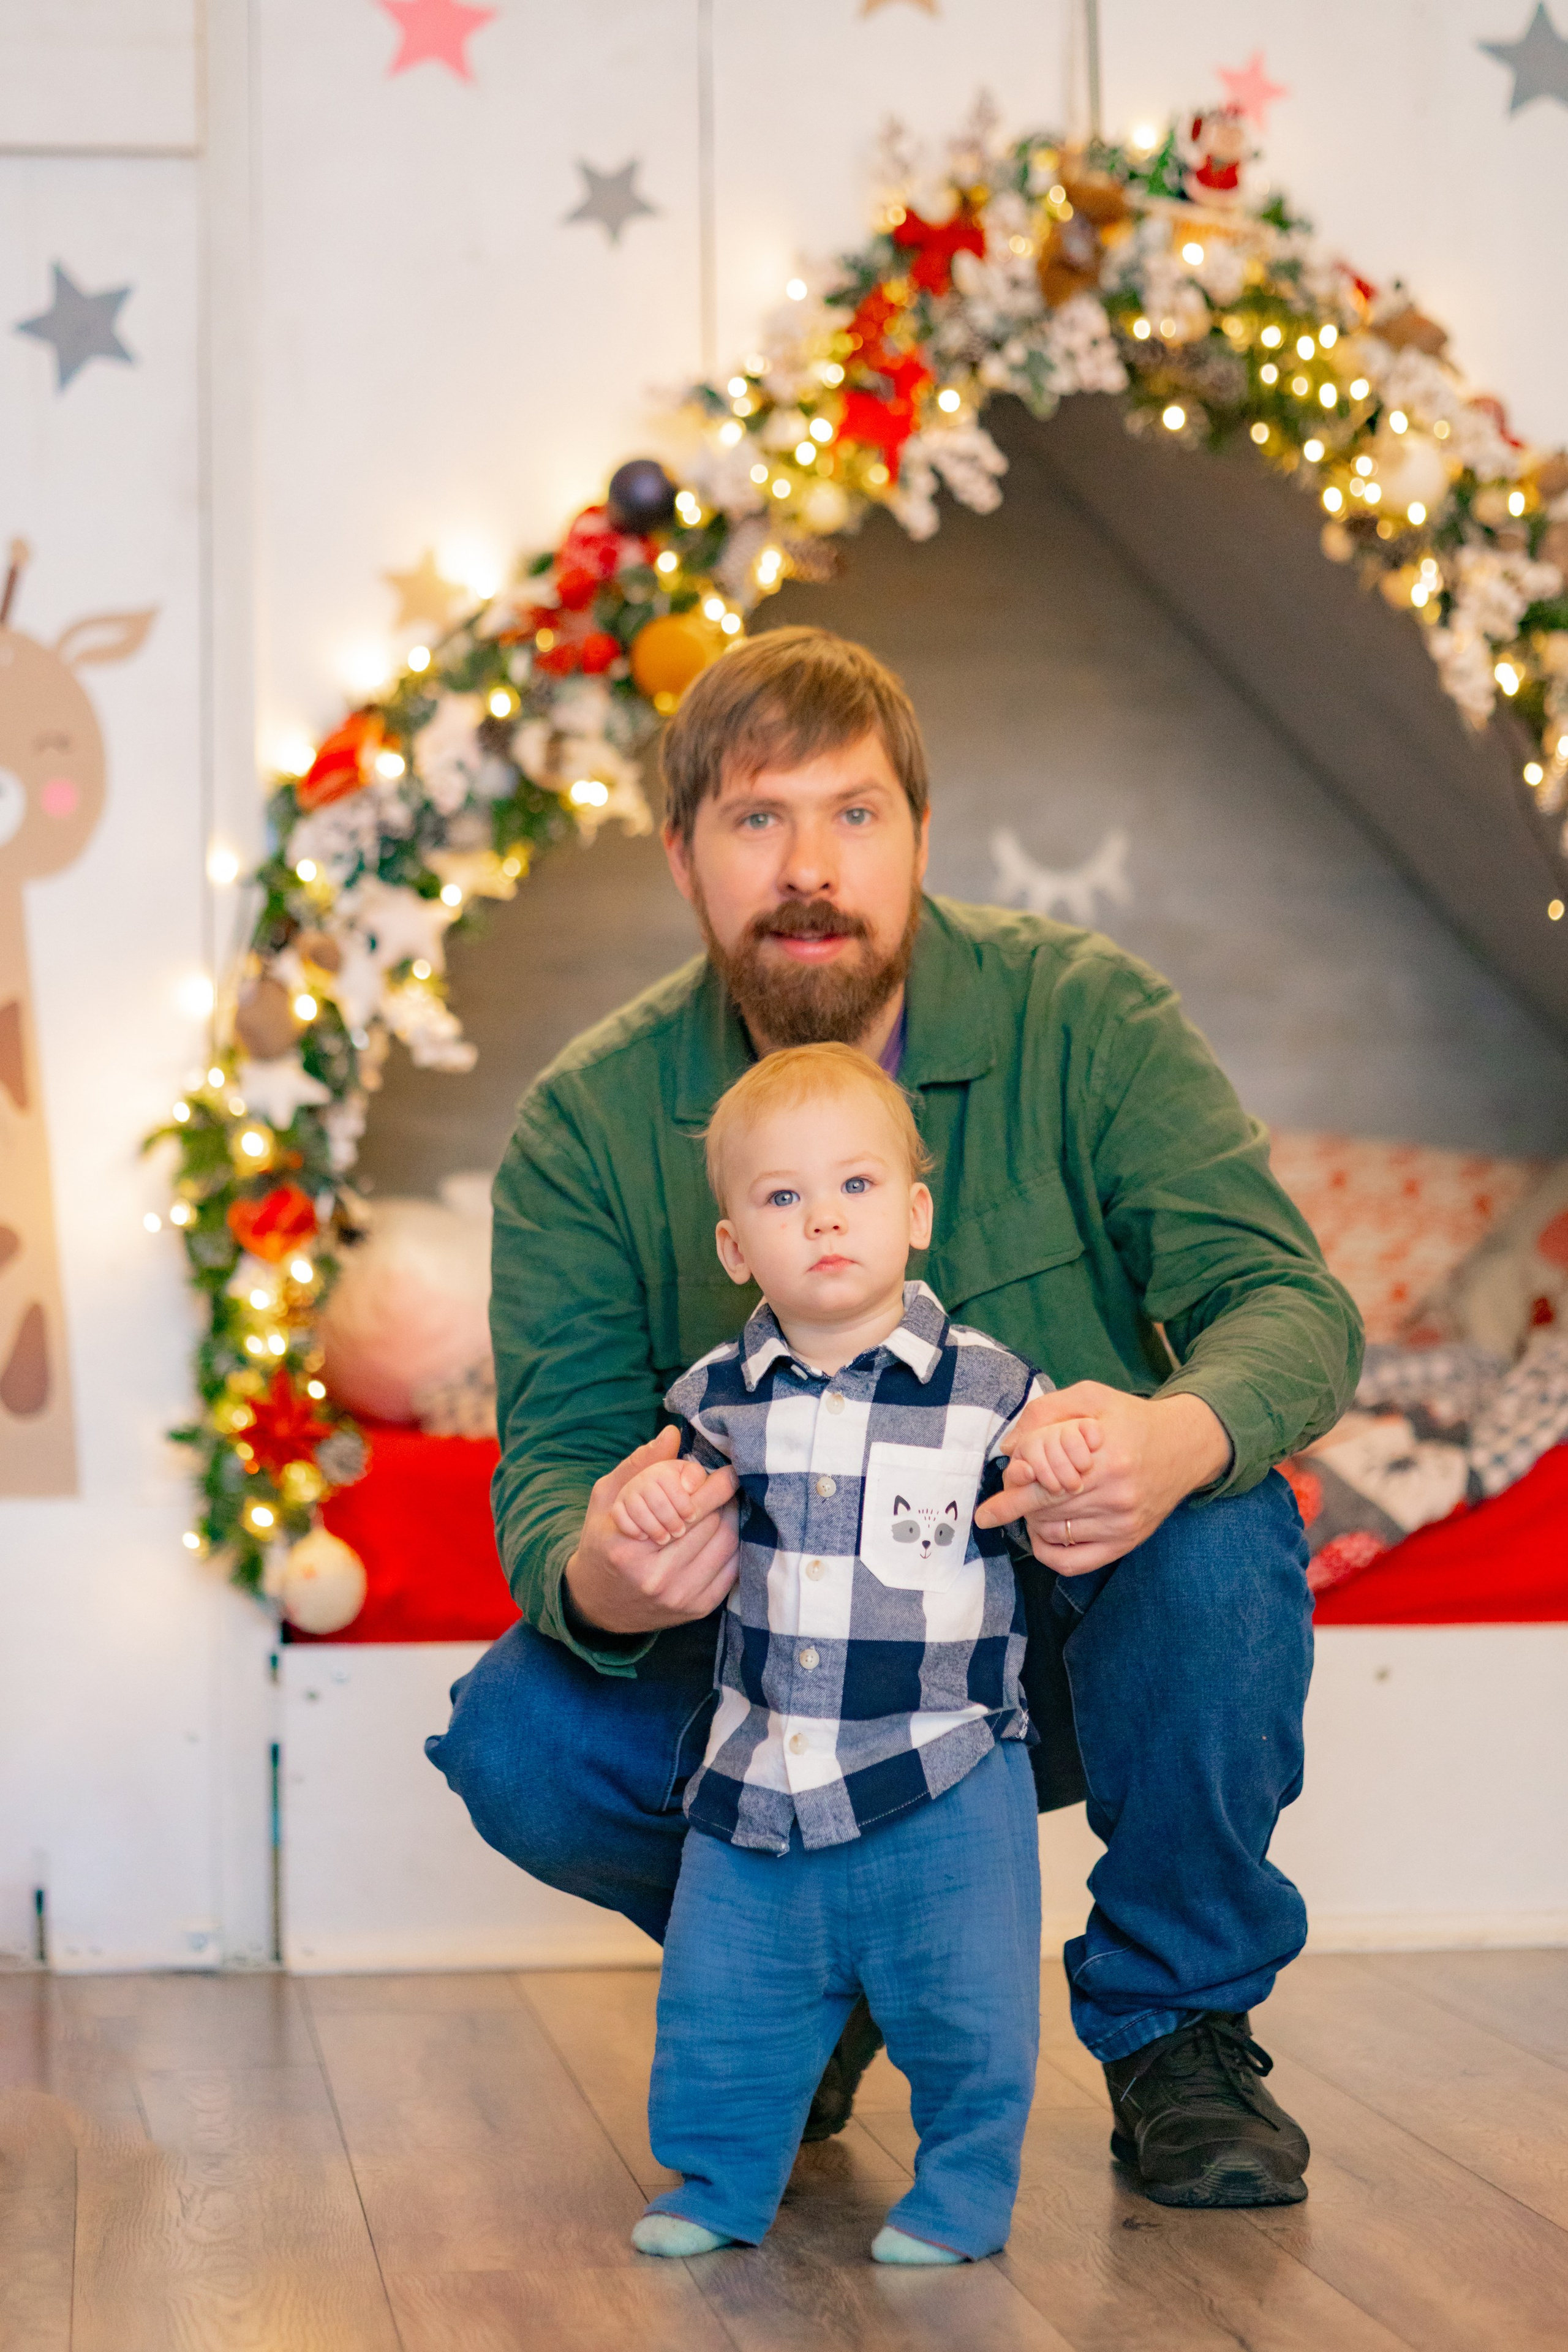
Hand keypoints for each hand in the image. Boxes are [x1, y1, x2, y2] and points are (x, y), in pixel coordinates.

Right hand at [565, 1426, 739, 1634]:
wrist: (598, 1603)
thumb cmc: (603, 1541)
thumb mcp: (607, 1499)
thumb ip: (639, 1465)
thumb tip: (672, 1434)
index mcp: (629, 1546)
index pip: (690, 1506)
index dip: (715, 1484)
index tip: (726, 1470)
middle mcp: (655, 1577)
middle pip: (712, 1523)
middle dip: (722, 1499)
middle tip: (723, 1486)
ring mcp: (679, 1597)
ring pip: (727, 1544)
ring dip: (731, 1519)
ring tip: (722, 1506)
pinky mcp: (697, 1609)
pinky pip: (732, 1569)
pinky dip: (734, 1546)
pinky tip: (722, 1532)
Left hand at [974, 1385, 1231, 1576]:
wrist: (1185, 1446)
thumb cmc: (1131, 1419)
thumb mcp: (1091, 1397)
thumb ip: (1046, 1413)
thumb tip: (1010, 1448)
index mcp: (1105, 1458)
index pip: (1043, 1487)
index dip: (1009, 1500)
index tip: (984, 1514)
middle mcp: (1116, 1496)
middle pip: (1045, 1512)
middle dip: (1021, 1505)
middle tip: (1014, 1495)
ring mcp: (1123, 1524)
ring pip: (1055, 1534)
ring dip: (1034, 1523)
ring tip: (1036, 1504)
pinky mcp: (1128, 1542)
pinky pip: (1076, 1562)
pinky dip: (1051, 1553)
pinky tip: (1044, 1536)